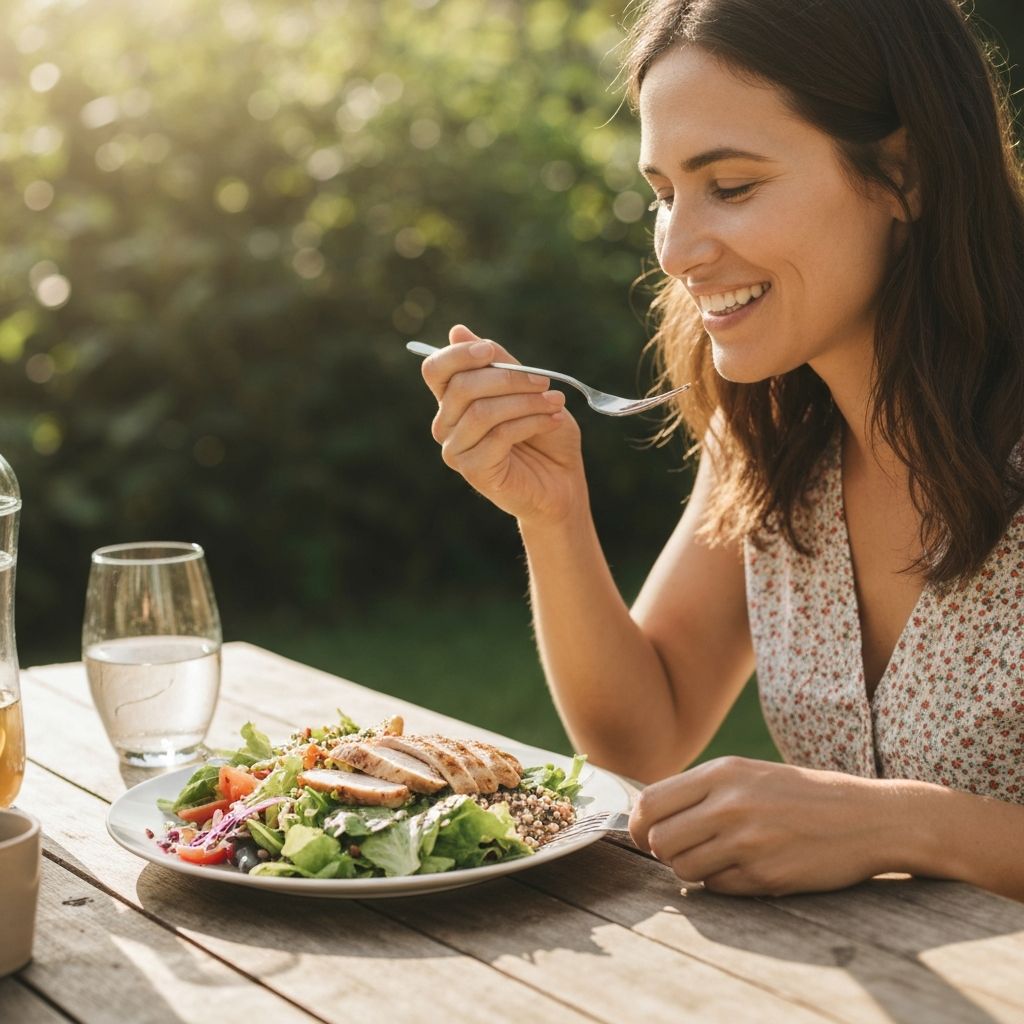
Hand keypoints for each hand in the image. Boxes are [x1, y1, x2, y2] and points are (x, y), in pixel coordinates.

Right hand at [420, 324, 585, 523]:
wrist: (562, 482)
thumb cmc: (545, 434)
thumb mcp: (528, 389)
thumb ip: (499, 363)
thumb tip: (457, 331)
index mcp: (454, 400)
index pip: (435, 370)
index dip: (458, 355)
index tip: (491, 351)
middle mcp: (447, 424)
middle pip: (462, 387)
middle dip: (508, 378)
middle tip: (544, 381)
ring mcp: (456, 450)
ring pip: (482, 411)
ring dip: (525, 401)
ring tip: (556, 402)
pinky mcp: (473, 470)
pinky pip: (498, 436)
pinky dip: (530, 422)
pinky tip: (552, 421)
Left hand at [628, 756, 890, 895]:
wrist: (866, 817)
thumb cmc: (800, 795)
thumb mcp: (747, 774)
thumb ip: (700, 790)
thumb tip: (648, 815)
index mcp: (722, 773)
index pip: (649, 802)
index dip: (636, 824)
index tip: (643, 834)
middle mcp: (729, 804)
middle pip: (658, 840)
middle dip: (662, 851)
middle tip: (680, 850)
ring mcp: (748, 841)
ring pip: (683, 868)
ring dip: (690, 869)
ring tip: (715, 858)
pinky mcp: (766, 875)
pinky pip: (717, 887)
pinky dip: (721, 883)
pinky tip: (744, 868)